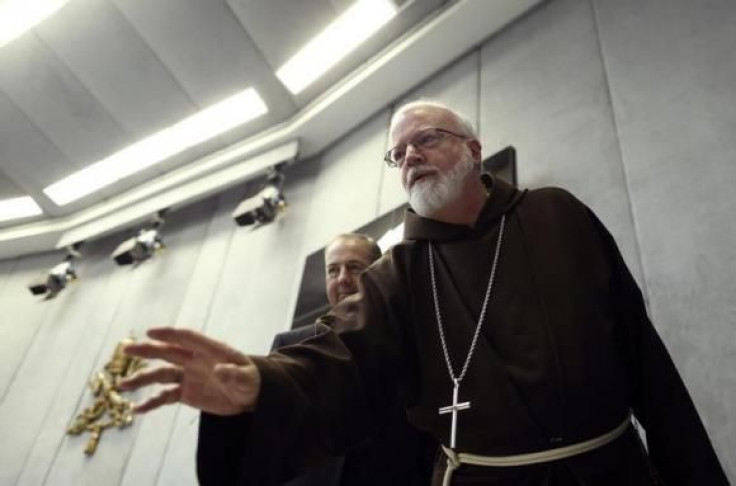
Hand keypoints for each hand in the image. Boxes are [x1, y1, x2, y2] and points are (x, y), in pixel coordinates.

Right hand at [119, 327, 260, 415]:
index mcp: (208, 350)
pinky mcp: (185, 393)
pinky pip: (165, 396)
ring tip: (122, 385)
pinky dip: (151, 402)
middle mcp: (193, 361)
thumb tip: (220, 370)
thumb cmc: (250, 381)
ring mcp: (187, 376)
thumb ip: (233, 374)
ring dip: (142, 378)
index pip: (187, 338)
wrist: (249, 396)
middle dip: (147, 350)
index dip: (169, 334)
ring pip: (160, 375)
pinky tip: (137, 409)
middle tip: (127, 350)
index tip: (150, 332)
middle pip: (167, 352)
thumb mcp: (246, 378)